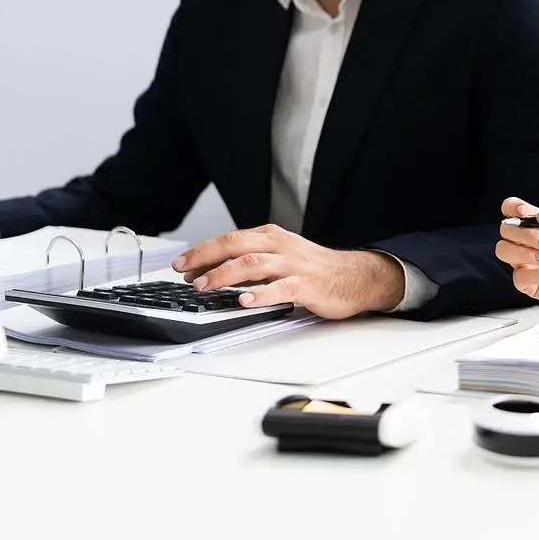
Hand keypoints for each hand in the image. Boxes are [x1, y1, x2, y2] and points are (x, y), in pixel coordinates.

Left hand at [171, 224, 403, 319]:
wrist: (355, 276)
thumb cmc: (316, 269)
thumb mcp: (282, 256)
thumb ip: (252, 261)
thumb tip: (214, 272)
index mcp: (273, 238)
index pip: (231, 239)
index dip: (204, 251)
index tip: (182, 263)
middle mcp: (281, 247)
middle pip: (237, 246)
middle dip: (206, 257)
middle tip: (184, 271)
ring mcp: (294, 266)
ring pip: (254, 265)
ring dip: (225, 275)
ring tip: (205, 287)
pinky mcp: (307, 286)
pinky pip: (281, 289)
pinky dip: (260, 295)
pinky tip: (245, 301)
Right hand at [495, 197, 538, 308]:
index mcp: (535, 224)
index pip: (511, 209)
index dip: (512, 207)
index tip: (524, 212)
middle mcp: (525, 241)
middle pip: (506, 229)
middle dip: (526, 234)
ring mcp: (523, 261)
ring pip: (503, 250)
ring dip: (525, 253)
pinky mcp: (525, 282)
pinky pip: (518, 277)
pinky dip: (537, 274)